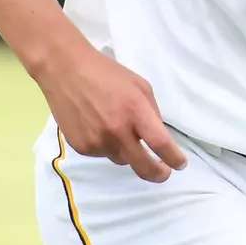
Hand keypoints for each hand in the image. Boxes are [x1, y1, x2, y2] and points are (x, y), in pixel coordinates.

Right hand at [35, 44, 187, 183]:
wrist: (65, 70)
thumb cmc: (107, 73)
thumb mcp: (140, 86)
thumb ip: (152, 112)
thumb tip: (159, 137)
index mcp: (135, 111)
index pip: (160, 144)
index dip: (174, 159)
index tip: (180, 164)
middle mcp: (117, 131)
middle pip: (144, 167)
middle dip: (158, 174)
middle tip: (163, 172)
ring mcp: (97, 141)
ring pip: (122, 159)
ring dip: (128, 151)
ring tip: (118, 128)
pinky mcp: (81, 147)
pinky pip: (103, 154)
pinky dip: (107, 145)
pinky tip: (98, 125)